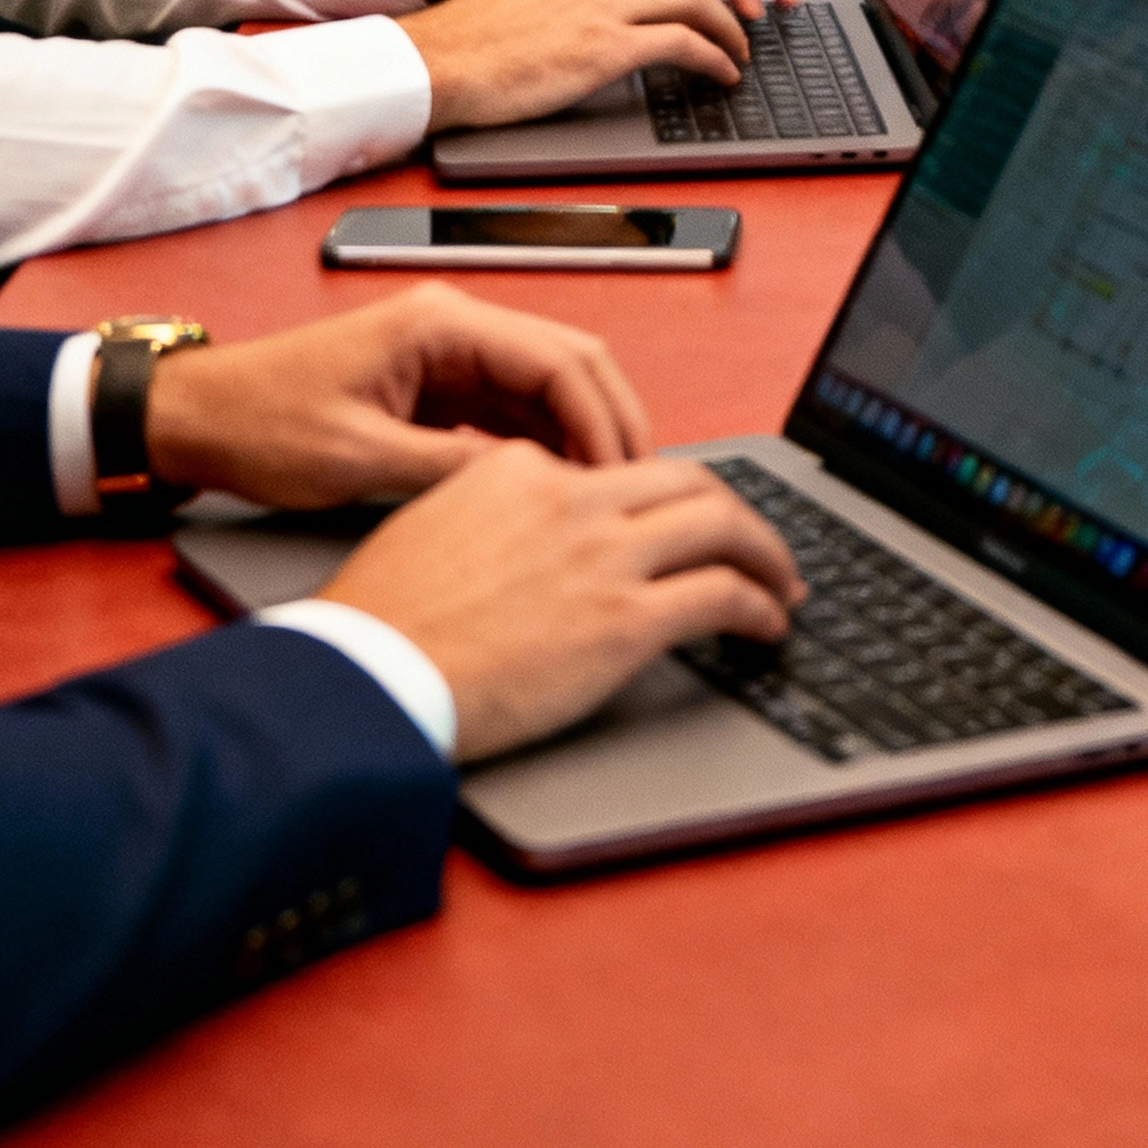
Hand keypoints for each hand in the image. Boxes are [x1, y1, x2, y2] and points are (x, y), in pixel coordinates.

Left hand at [140, 282, 653, 507]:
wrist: (196, 419)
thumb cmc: (259, 425)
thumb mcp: (356, 460)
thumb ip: (448, 471)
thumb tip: (527, 493)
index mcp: (441, 324)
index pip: (558, 360)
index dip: (602, 419)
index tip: (622, 476)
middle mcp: (455, 326)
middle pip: (568, 363)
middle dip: (611, 422)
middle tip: (635, 488)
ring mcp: (448, 353)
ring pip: (548, 386)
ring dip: (581, 435)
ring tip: (605, 497)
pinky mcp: (436, 386)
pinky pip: (513, 408)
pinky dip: (545, 445)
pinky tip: (557, 489)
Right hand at [320, 441, 806, 762]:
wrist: (364, 679)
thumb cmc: (377, 625)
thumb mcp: (430, 528)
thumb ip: (491, 514)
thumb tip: (527, 534)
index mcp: (522, 467)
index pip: (621, 470)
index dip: (665, 502)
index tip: (685, 528)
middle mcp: (573, 498)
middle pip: (689, 484)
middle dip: (737, 514)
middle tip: (761, 547)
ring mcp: (603, 556)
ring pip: (722, 526)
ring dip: (766, 554)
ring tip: (782, 583)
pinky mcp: (624, 619)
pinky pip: (722, 595)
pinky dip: (758, 606)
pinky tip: (766, 625)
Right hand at [406, 0, 760, 131]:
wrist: (435, 64)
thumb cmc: (468, 47)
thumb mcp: (526, 4)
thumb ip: (568, 3)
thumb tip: (597, 30)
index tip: (712, 3)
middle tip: (746, 23)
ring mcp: (603, 3)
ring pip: (698, 0)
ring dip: (731, 29)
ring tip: (741, 53)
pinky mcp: (607, 43)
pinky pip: (685, 41)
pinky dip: (715, 56)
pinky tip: (723, 73)